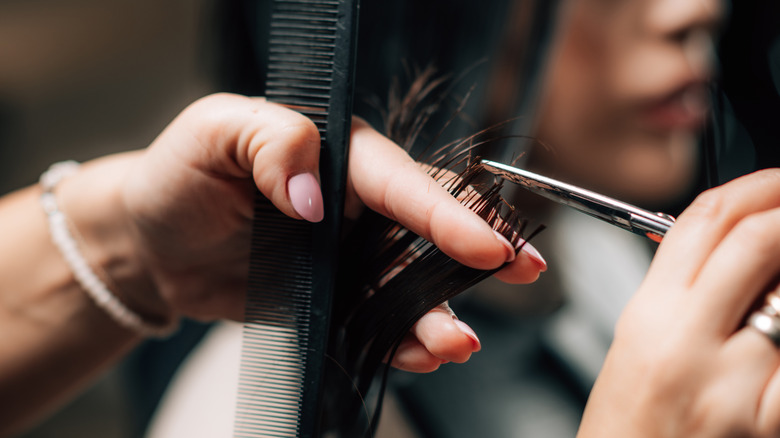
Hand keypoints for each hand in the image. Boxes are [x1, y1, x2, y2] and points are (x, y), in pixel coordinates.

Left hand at [104, 93, 544, 371]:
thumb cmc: (182, 176)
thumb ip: (273, 142)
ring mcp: (346, 253)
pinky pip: (375, 318)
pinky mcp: (331, 295)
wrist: (154, 242)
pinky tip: (421, 352)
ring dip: (437, 312)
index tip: (485, 241)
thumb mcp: (214, 132)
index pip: (400, 179)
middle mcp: (353, 203)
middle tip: (519, 270)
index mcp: (337, 154)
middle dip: (476, 252)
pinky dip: (400, 339)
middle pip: (425, 228)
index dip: (445, 210)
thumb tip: (314, 198)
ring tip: (455, 343)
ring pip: (407, 282)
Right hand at [578, 169, 779, 436]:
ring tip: (779, 289)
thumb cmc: (627, 432)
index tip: (776, 182)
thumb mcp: (639, 347)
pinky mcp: (771, 422)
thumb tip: (746, 250)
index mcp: (646, 320)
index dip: (754, 186)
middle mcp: (689, 346)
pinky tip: (778, 335)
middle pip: (756, 241)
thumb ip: (685, 291)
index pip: (704, 220)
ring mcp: (738, 386)